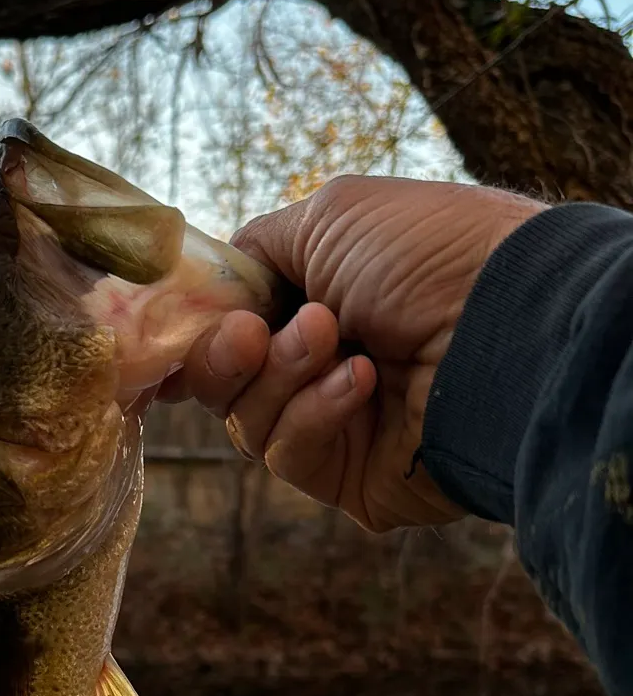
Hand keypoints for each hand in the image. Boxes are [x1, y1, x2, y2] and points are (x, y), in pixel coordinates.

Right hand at [158, 176, 545, 531]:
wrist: (504, 323)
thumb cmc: (427, 256)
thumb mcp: (329, 218)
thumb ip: (255, 248)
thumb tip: (213, 286)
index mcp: (315, 304)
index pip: (228, 329)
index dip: (200, 330)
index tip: (190, 320)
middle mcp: (319, 366)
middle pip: (220, 381)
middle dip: (226, 354)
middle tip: (252, 334)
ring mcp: (334, 425)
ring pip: (246, 420)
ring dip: (280, 375)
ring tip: (334, 341)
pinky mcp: (348, 477)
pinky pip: (289, 454)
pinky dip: (314, 414)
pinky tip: (362, 382)